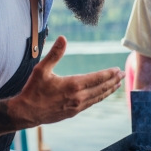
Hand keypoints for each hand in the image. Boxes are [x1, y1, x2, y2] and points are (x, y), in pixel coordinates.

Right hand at [9, 36, 124, 128]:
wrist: (27, 112)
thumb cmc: (33, 90)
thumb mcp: (42, 69)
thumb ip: (55, 53)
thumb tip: (63, 38)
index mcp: (73, 85)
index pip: (98, 78)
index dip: (109, 73)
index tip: (117, 69)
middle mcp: (79, 97)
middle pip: (102, 87)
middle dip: (113, 80)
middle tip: (123, 74)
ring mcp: (77, 106)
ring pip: (98, 97)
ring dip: (109, 90)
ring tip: (117, 84)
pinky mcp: (74, 112)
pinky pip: (92, 103)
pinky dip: (100, 97)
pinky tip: (102, 94)